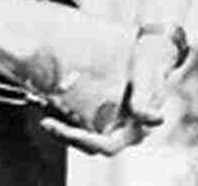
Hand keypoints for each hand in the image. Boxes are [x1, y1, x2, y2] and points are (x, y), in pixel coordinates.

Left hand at [40, 29, 179, 154]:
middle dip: (66, 135)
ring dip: (61, 126)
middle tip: (46, 123)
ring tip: (43, 114)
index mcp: (134, 129)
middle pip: (89, 142)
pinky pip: (77, 116)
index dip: (86, 141)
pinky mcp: (97, 108)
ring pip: (81, 131)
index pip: (107, 145)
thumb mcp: (149, 78)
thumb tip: (153, 119)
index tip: (67, 132)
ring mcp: (107, 119)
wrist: (148, 51)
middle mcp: (119, 128)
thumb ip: (146, 98)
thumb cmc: (150, 64)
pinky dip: (61, 112)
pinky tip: (45, 100)